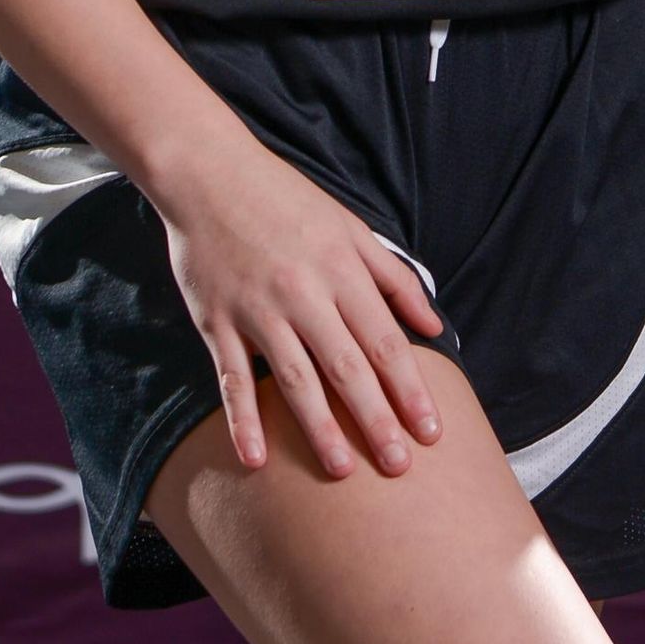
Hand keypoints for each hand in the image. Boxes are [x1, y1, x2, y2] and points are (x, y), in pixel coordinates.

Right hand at [158, 129, 444, 477]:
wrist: (209, 172)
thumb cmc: (285, 200)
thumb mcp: (350, 226)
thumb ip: (394, 277)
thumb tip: (434, 325)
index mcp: (340, 269)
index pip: (384, 341)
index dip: (410, 389)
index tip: (431, 431)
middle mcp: (303, 293)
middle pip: (346, 367)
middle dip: (376, 419)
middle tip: (399, 467)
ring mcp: (257, 309)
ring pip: (294, 379)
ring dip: (319, 428)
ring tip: (342, 471)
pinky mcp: (216, 320)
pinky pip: (230, 377)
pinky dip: (242, 419)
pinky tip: (255, 459)